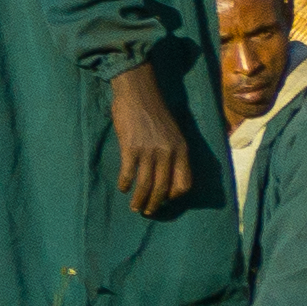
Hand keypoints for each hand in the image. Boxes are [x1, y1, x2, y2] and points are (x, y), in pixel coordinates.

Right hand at [109, 60, 196, 217]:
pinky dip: (125, 183)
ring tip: (134, 207)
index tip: (166, 201)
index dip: (175, 196)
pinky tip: (122, 187)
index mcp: (182, 150)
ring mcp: (149, 151)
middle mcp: (168, 153)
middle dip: (155, 204)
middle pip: (163, 188)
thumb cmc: (155, 112)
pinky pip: (128, 172)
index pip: (184, 183)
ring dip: (139, 200)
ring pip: (146, 184)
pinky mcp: (130, 147)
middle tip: (147, 212)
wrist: (138, 93)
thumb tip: (167, 174)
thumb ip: (174, 152)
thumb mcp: (174, 133)